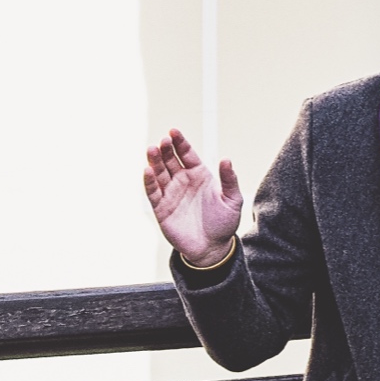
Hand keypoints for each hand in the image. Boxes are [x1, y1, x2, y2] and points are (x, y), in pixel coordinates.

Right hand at [144, 129, 242, 267]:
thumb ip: (229, 180)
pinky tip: (147, 170)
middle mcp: (182, 181)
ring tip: (151, 150)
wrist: (212, 249)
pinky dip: (149, 182)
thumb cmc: (223, 223)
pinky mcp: (161, 208)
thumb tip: (226, 159)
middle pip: (170, 160)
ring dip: (154, 161)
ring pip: (159, 173)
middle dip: (165, 149)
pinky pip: (152, 192)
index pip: (187, 154)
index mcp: (199, 175)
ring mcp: (170, 194)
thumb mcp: (232, 200)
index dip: (180, 142)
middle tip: (162, 141)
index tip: (173, 131)